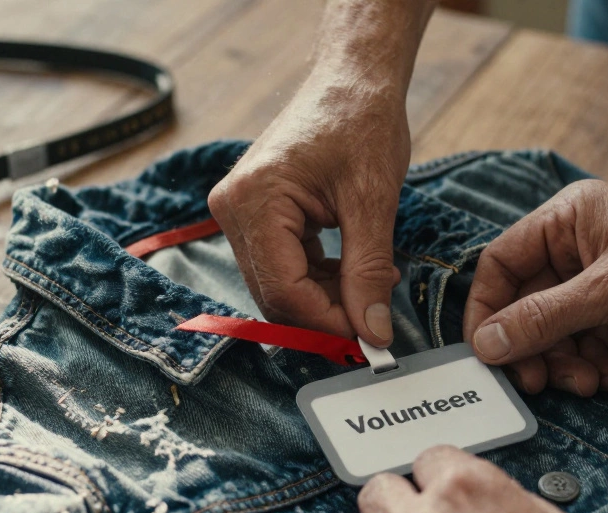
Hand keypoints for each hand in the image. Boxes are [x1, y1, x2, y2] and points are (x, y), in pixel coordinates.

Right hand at [208, 75, 407, 345]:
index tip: (369, 339)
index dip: (327, 323)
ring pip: (277, 286)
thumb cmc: (362, 122)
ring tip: (372, 287)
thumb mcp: (373, 201)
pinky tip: (352, 271)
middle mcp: (233, 209)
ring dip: (323, 299)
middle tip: (373, 325)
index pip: (283, 290)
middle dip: (324, 316)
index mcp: (256, 201)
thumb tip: (373, 334)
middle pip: (274, 294)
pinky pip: (280, 266)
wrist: (351, 79)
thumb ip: (369, 272)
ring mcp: (238, 212)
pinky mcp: (253, 214)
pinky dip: (316, 279)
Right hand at [463, 180, 607, 394]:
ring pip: (557, 331)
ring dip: (567, 364)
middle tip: (537, 381)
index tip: (485, 350)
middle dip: (534, 347)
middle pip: (528, 305)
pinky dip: (595, 365)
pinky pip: (589, 344)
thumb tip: (487, 343)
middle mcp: (581, 247)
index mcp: (570, 218)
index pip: (503, 263)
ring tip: (589, 384)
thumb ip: (544, 318)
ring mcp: (604, 282)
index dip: (488, 309)